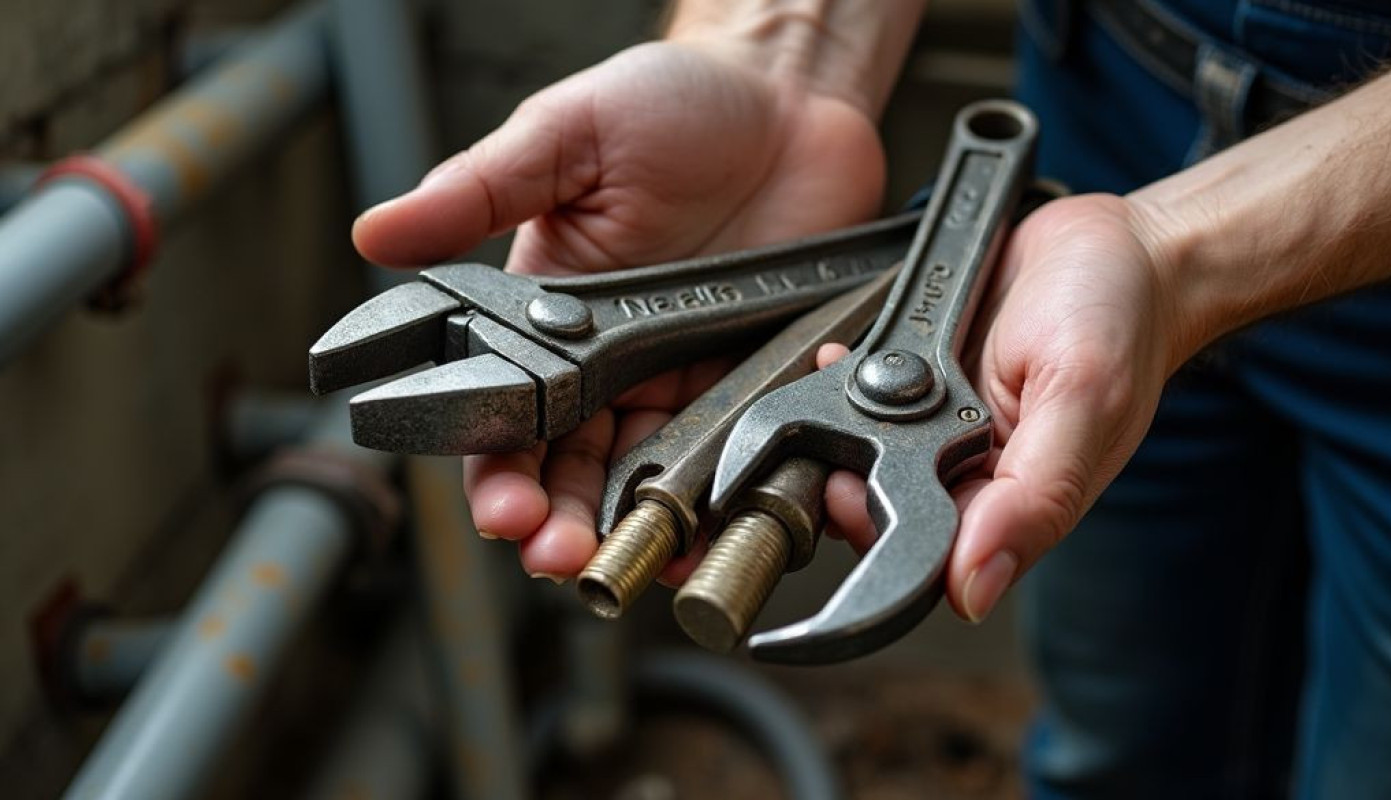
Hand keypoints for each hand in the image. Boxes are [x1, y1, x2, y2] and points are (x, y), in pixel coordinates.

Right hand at [352, 40, 886, 580]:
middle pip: (568, 467)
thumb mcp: (567, 133)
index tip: (501, 506)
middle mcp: (608, 359)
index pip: (503, 411)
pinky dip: (717, 501)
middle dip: (555, 522)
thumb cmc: (675, 102)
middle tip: (557, 554)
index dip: (495, 468)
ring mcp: (680, 375)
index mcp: (548, 310)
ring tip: (626, 562)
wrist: (791, 94)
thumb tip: (375, 229)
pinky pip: (727, 455)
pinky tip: (705, 533)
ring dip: (629, 528)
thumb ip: (478, 189)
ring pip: (643, 478)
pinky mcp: (749, 377)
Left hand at [823, 194, 1177, 621]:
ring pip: (860, 461)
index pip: (927, 558)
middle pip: (879, 514)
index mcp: (1013, 502)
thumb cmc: (1121, 318)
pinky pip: (861, 402)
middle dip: (840, 480)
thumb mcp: (1083, 401)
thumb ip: (1034, 498)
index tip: (844, 491)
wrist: (1119, 241)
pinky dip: (838, 382)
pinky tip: (842, 356)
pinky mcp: (921, 386)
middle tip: (831, 439)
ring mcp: (941, 431)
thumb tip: (973, 592)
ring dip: (833, 429)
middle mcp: (972, 474)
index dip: (876, 534)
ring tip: (836, 382)